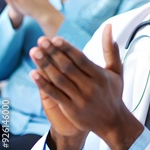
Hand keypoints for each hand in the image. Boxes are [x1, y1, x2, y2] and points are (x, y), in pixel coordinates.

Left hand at [29, 25, 143, 149]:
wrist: (113, 122)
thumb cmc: (113, 93)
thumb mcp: (116, 70)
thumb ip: (111, 49)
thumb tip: (108, 27)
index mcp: (99, 75)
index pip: (80, 59)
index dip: (67, 48)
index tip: (55, 38)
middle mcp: (89, 86)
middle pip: (68, 67)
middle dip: (53, 53)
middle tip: (41, 40)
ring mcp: (80, 98)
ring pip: (59, 79)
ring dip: (45, 65)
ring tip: (34, 52)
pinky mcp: (71, 109)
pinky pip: (55, 94)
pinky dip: (43, 84)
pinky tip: (33, 74)